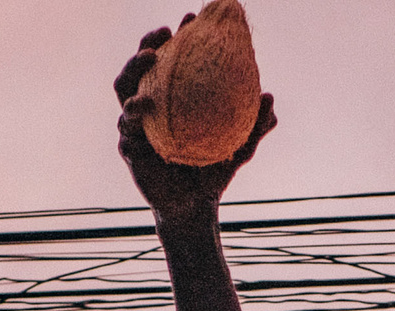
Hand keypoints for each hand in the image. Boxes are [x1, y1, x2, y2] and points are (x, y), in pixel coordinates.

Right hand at [115, 21, 275, 222]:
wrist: (195, 207)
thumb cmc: (216, 171)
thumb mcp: (241, 147)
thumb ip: (255, 125)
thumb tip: (269, 98)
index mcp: (173, 99)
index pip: (172, 60)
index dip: (179, 36)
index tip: (191, 18)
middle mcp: (151, 107)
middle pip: (141, 67)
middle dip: (147, 43)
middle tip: (162, 32)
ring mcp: (137, 126)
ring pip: (125, 91)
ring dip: (133, 71)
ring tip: (149, 59)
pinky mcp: (129, 148)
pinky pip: (126, 129)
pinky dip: (132, 115)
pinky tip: (141, 109)